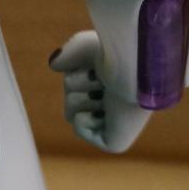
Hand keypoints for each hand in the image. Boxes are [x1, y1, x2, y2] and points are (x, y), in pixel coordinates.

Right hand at [49, 31, 150, 154]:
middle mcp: (114, 104)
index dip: (78, 69)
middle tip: (105, 79)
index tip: (101, 60)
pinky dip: (85, 116)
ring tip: (108, 93)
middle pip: (69, 95)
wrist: (134, 71)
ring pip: (70, 111)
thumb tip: (54, 66)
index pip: (73, 80)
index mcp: (112, 84)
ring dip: (83, 98)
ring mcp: (114, 123)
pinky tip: (106, 112)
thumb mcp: (84, 47)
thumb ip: (67, 54)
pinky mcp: (113, 141)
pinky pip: (78, 127)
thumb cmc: (117, 55)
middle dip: (79, 84)